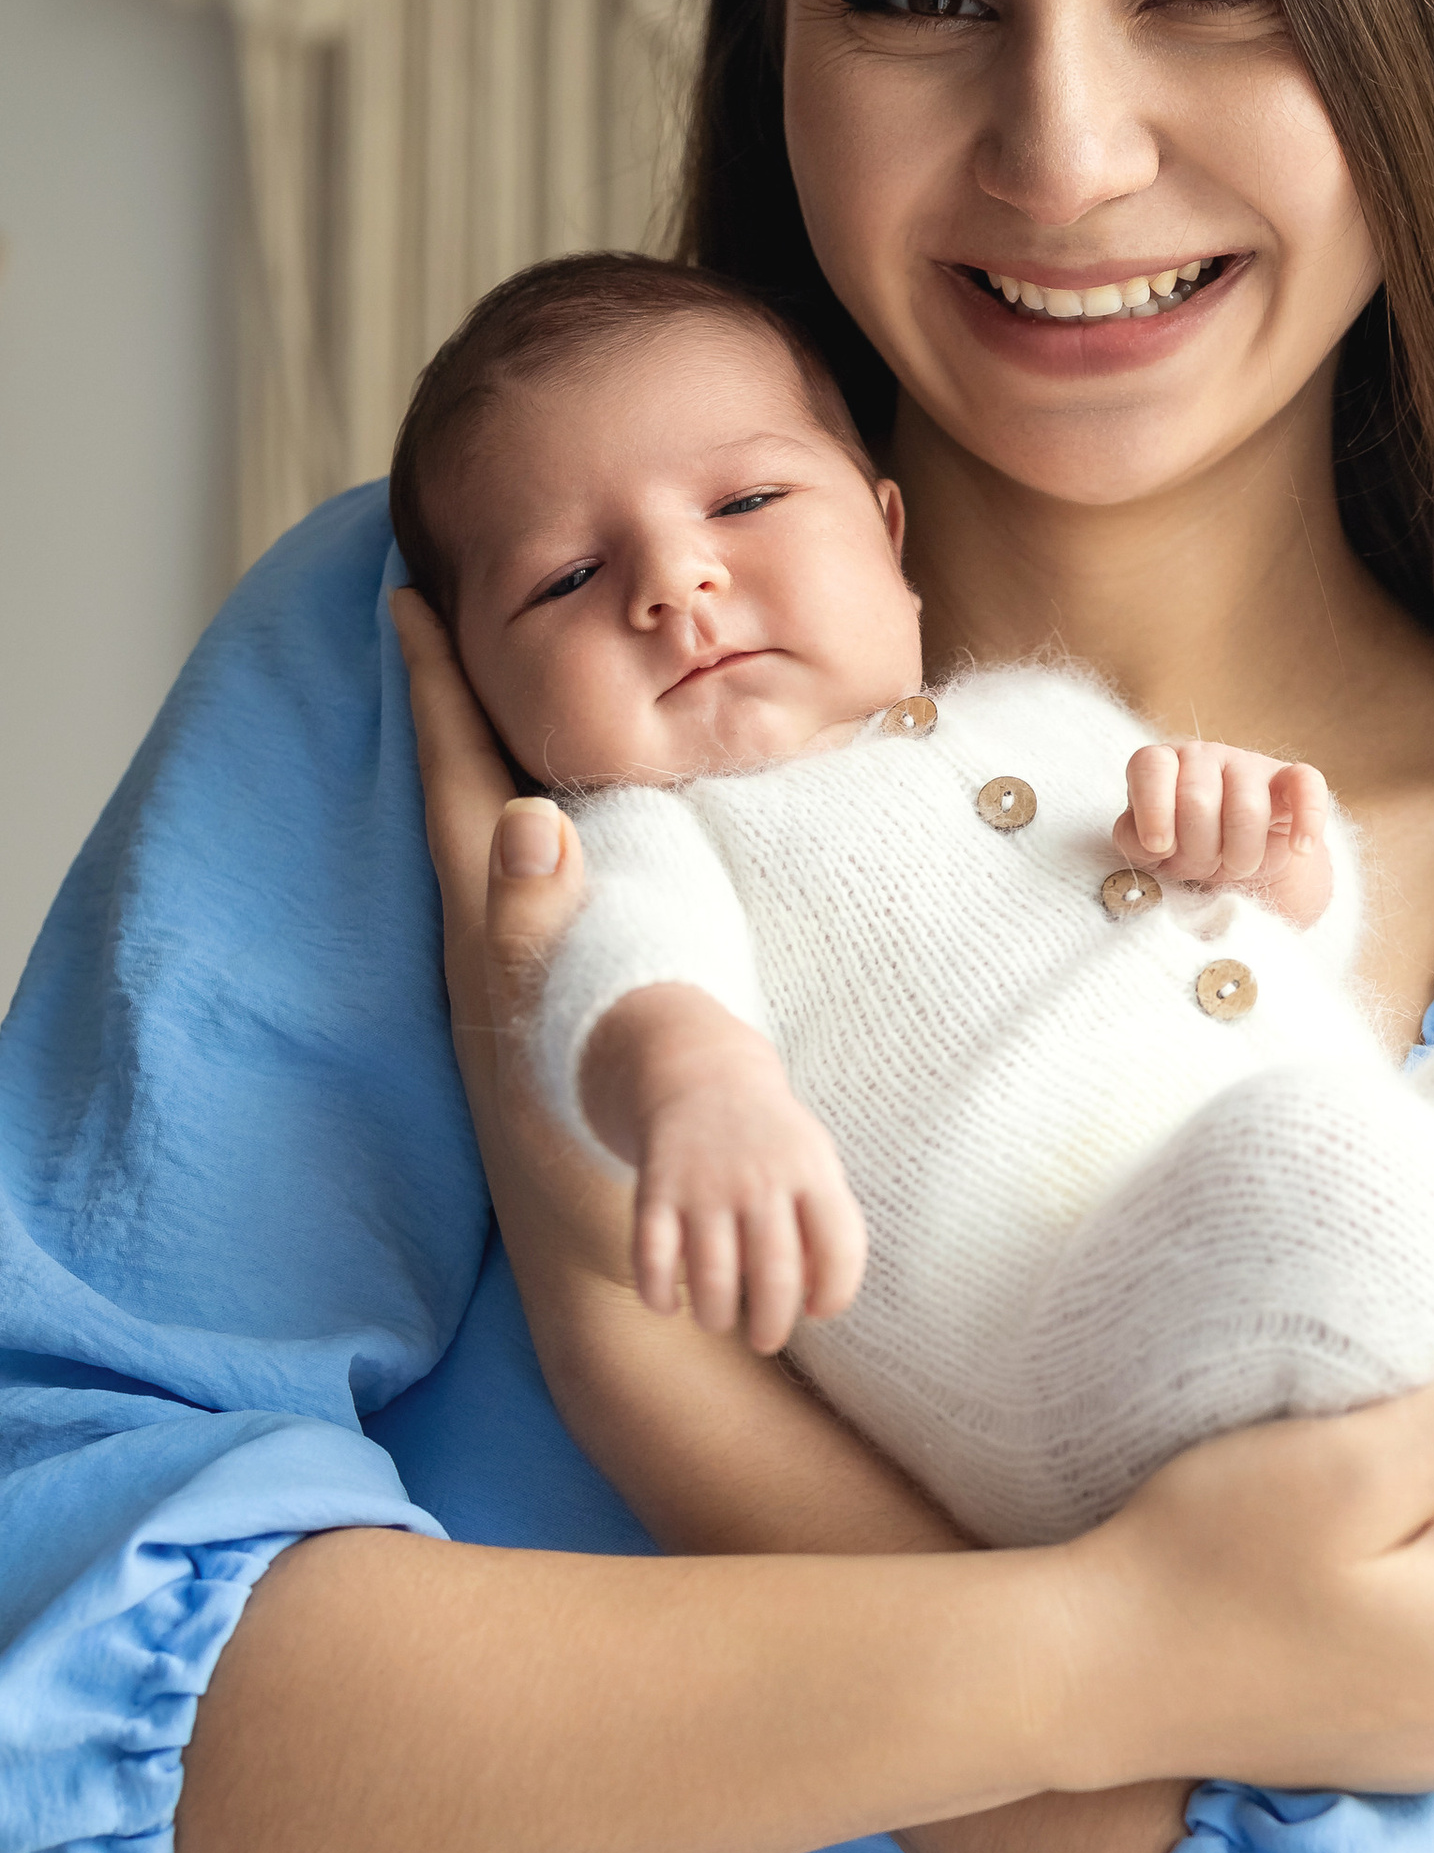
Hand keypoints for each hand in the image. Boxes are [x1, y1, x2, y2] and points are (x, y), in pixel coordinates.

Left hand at [392, 590, 626, 1293]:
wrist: (608, 1260)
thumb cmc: (585, 1150)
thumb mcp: (565, 1022)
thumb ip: (540, 922)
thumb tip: (528, 818)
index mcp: (489, 924)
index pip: (459, 777)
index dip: (436, 684)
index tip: (404, 592)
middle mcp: (492, 933)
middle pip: (468, 783)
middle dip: (457, 692)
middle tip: (446, 604)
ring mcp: (522, 964)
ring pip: (501, 827)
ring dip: (497, 751)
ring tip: (500, 679)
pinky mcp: (558, 995)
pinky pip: (541, 873)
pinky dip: (545, 814)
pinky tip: (573, 809)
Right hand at [580, 988, 867, 1353]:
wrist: (702, 1075)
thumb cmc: (772, 1142)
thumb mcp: (815, 1163)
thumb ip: (829, 1225)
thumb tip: (818, 1302)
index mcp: (810, 1171)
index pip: (839, 1248)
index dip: (835, 1295)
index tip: (818, 1311)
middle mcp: (759, 1179)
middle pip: (775, 1276)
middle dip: (772, 1326)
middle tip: (766, 1339)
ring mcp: (704, 1184)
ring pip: (711, 1277)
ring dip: (717, 1317)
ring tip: (720, 1320)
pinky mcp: (655, 1190)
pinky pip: (652, 1258)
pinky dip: (657, 1294)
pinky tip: (668, 1304)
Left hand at [1115, 740, 1333, 923]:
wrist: (1235, 864)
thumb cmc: (1183, 853)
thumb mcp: (1152, 853)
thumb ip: (1137, 842)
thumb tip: (1149, 840)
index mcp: (1163, 766)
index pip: (1150, 766)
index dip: (1153, 809)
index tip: (1160, 846)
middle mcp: (1203, 756)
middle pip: (1198, 800)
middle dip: (1198, 849)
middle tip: (1203, 866)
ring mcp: (1249, 765)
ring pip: (1247, 808)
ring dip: (1240, 856)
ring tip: (1235, 867)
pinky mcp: (1292, 782)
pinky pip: (1307, 788)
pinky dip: (1306, 821)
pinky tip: (1300, 848)